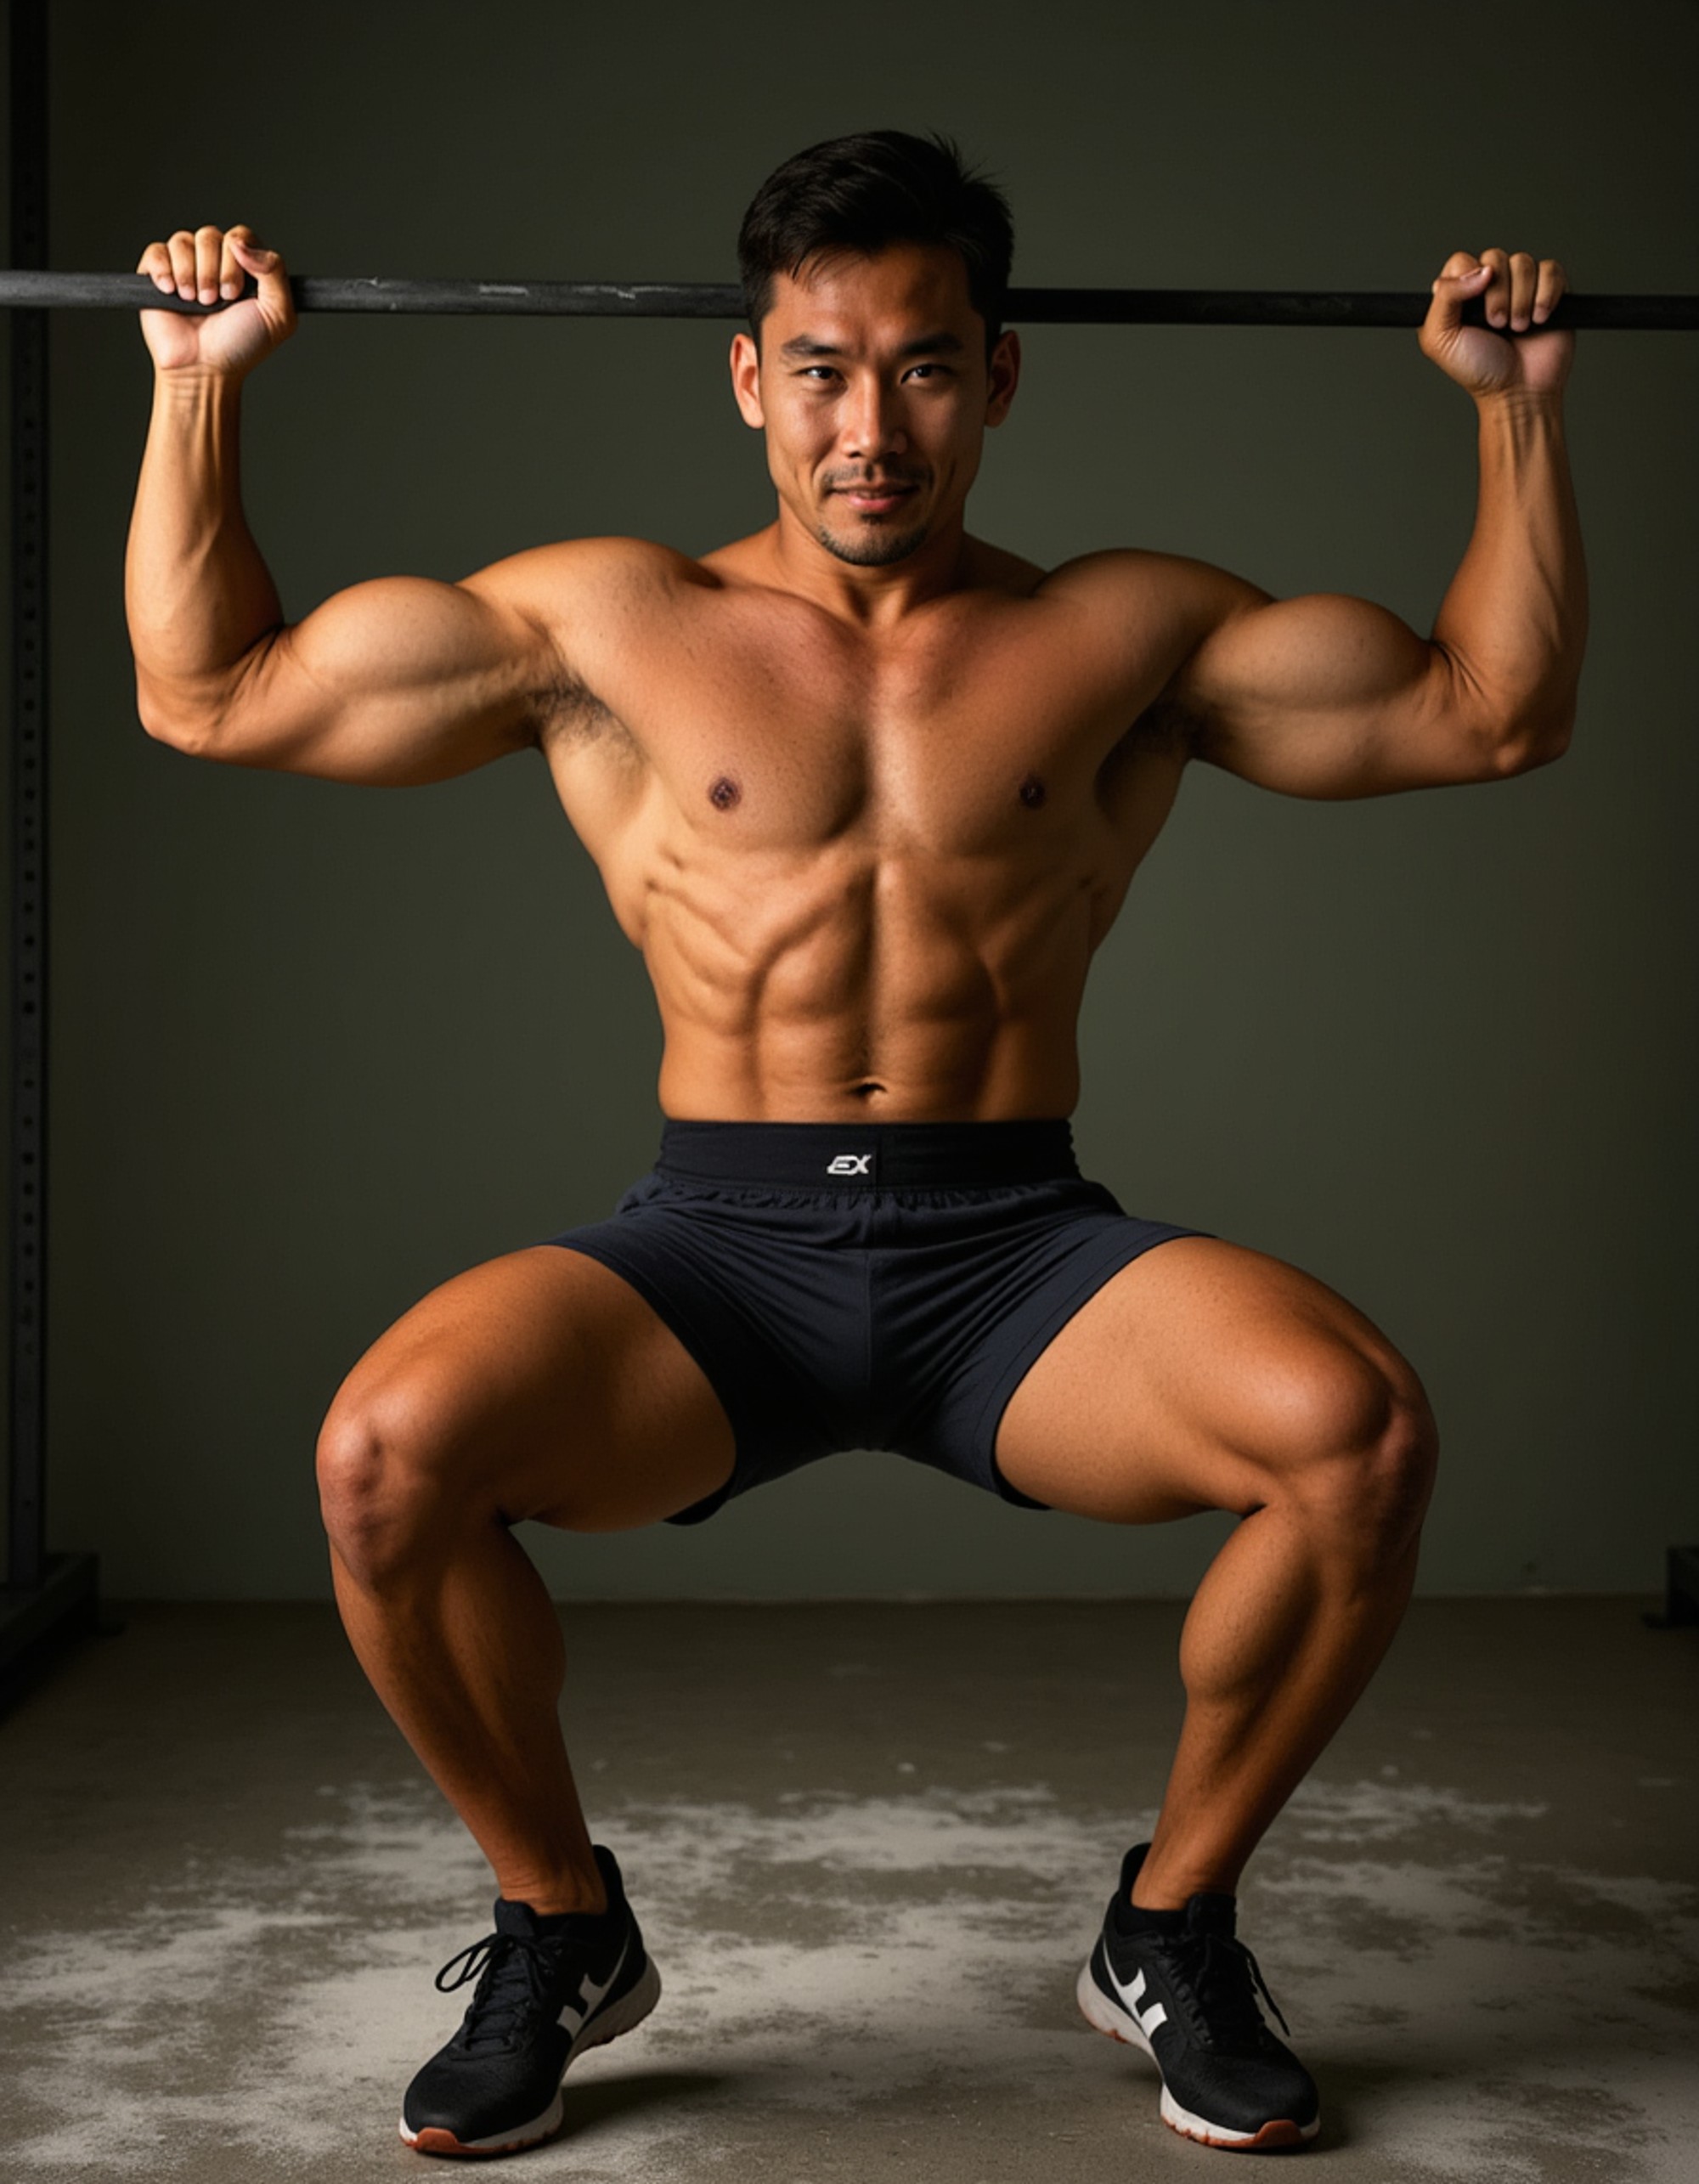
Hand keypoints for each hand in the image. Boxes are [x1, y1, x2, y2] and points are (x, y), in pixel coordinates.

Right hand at [135, 224, 295, 378]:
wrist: (205, 369)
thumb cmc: (241, 345)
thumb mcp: (278, 315)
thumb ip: (276, 272)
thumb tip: (241, 243)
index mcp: (244, 265)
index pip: (240, 235)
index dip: (237, 258)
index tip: (236, 292)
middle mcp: (214, 260)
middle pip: (210, 235)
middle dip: (214, 271)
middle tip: (215, 301)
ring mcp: (184, 265)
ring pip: (183, 241)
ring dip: (190, 274)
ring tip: (195, 302)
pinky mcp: (157, 273)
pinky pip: (157, 252)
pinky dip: (164, 270)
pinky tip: (171, 292)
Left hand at [1419, 249, 1572, 400]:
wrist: (1518, 391)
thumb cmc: (1477, 370)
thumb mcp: (1440, 338)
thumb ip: (1445, 297)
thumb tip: (1481, 270)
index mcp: (1460, 293)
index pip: (1461, 261)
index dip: (1468, 281)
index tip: (1473, 312)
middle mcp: (1490, 285)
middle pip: (1494, 258)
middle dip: (1497, 295)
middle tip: (1498, 326)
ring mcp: (1521, 285)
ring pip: (1523, 262)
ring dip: (1521, 299)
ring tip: (1518, 328)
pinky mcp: (1550, 289)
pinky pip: (1551, 270)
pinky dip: (1546, 295)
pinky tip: (1541, 319)